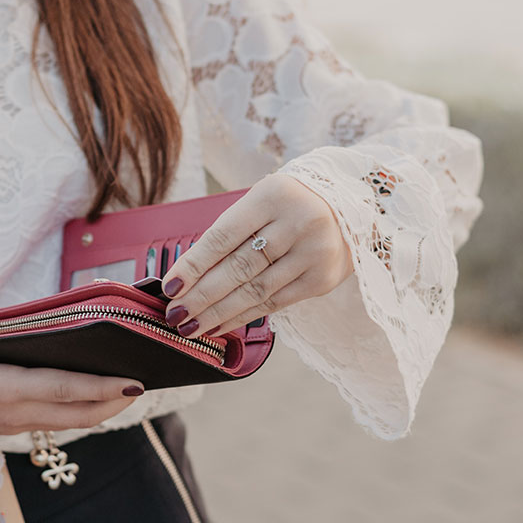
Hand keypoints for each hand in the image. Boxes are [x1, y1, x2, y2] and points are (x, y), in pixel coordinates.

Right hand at [0, 288, 143, 438]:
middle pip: (78, 414)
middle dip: (114, 401)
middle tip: (144, 382)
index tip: (134, 380)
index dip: (102, 386)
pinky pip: (51, 419)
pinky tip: (85, 390)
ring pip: (66, 421)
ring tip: (124, 387)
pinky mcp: (2, 424)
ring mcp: (8, 423)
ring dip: (99, 408)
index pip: (63, 389)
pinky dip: (76, 408)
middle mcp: (12, 413)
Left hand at [159, 173, 354, 337]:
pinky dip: (243, 317)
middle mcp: (297, 223)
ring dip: (218, 313)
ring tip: (190, 326)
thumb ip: (229, 234)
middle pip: (238, 267)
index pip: (223, 236)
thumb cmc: (289, 206)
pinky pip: (275, 303)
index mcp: (273, 196)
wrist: (351, 207)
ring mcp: (313, 253)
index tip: (170, 286)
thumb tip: (188, 276)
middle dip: (201, 296)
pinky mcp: (321, 279)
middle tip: (175, 315)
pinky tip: (220, 325)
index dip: (194, 265)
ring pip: (255, 290)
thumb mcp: (261, 202)